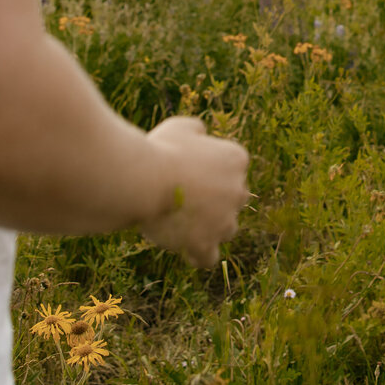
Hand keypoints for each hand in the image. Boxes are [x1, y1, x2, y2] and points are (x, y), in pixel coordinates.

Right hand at [139, 118, 250, 266]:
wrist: (146, 179)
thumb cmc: (161, 149)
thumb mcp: (180, 127)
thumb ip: (197, 131)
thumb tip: (201, 134)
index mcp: (236, 160)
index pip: (232, 167)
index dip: (210, 169)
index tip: (187, 170)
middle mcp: (238, 191)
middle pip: (232, 198)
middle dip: (214, 198)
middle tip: (184, 196)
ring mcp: (225, 220)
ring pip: (227, 228)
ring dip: (211, 227)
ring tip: (184, 224)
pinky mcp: (206, 244)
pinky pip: (208, 257)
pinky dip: (200, 254)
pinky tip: (186, 251)